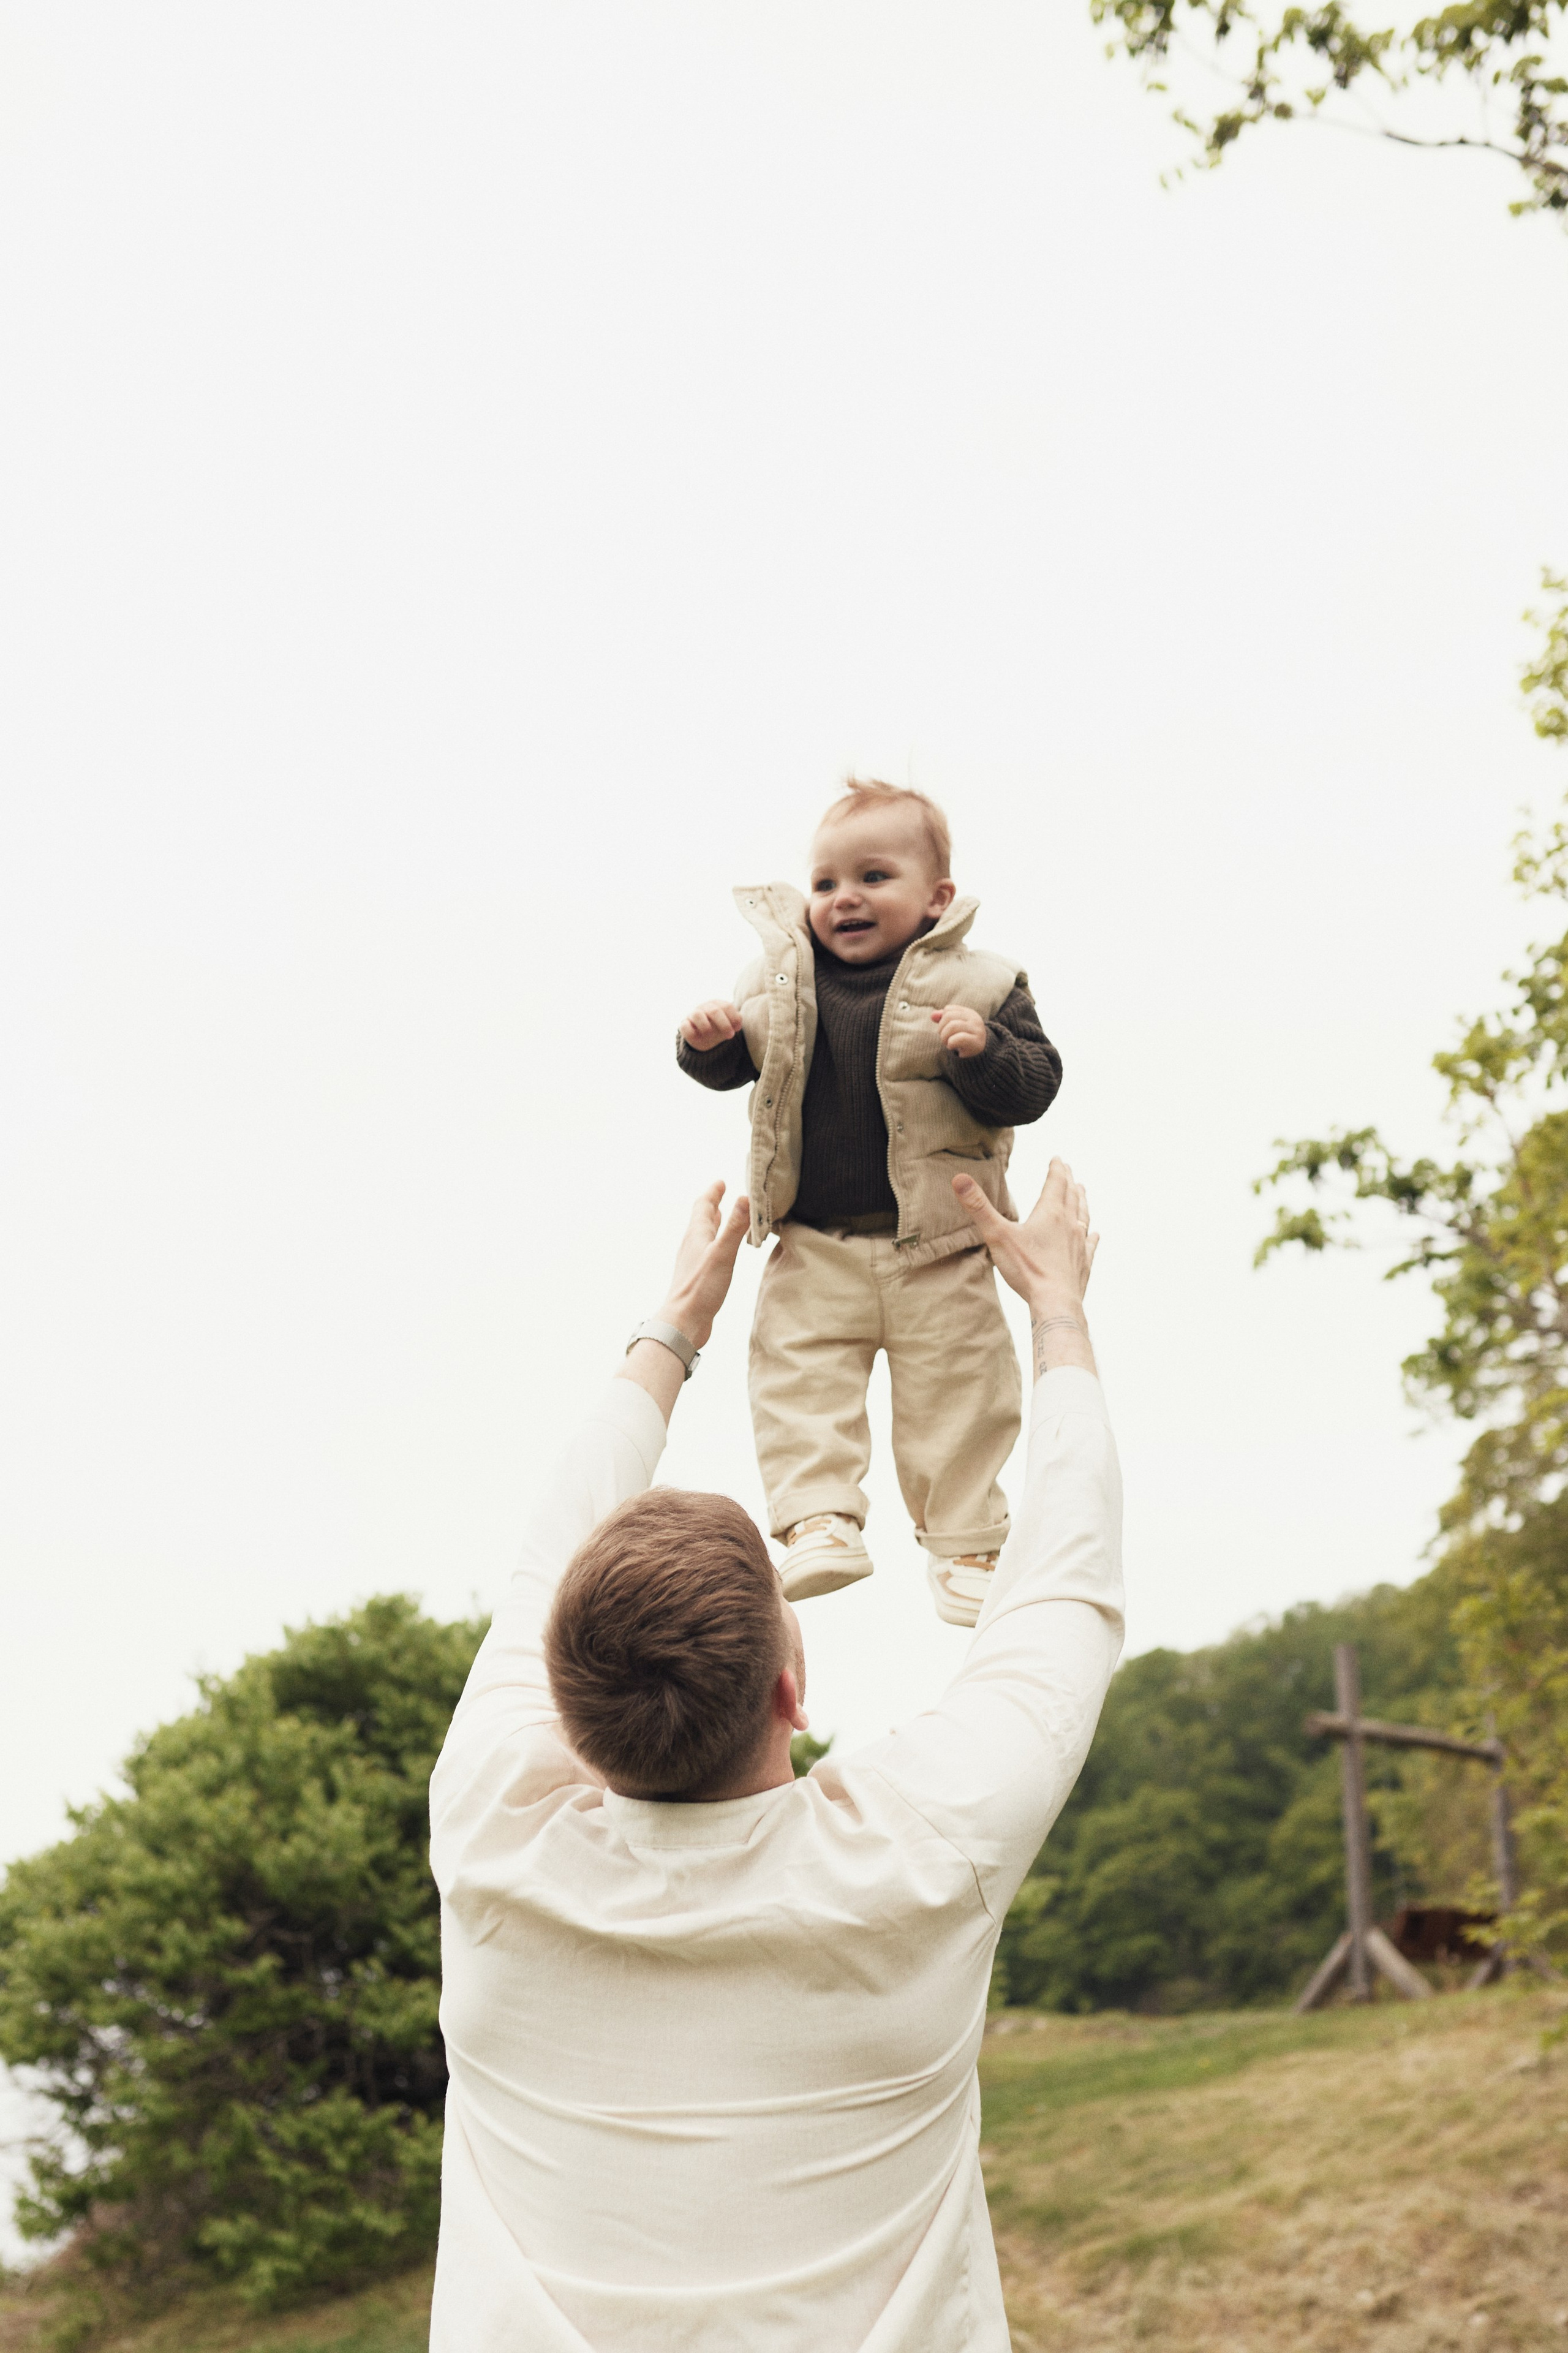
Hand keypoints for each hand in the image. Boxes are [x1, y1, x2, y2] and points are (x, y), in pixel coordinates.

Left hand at [657, 1181, 751, 1349]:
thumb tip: (745, 1198)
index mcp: (697, 1235)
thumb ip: (735, 1227)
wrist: (683, 1322)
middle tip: (722, 1194)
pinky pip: (709, 1252)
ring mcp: (694, 1261)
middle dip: (713, 1205)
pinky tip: (722, 1252)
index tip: (721, 1182)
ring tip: (723, 1217)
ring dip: (715, 1224)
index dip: (712, 1193)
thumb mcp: (722, 1253)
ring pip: (705, 1235)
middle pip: (702, 1218)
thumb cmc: (700, 1288)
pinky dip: (717, 1243)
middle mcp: (693, 1245)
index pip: (703, 1206)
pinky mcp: (699, 1276)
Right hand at [681, 1000, 744, 1050]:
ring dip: (705, 1026)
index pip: (727, 1006)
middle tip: (730, 1035)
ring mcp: (693, 1015)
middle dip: (724, 1024)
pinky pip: (685, 1027)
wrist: (703, 1036)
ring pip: (697, 1015)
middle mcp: (705, 1007)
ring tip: (710, 1035)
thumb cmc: (719, 1027)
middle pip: (714, 1011)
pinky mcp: (684, 1024)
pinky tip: (698, 1039)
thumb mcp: (729, 1024)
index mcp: (717, 1004)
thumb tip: (738, 1023)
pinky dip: (691, 1033)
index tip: (737, 1029)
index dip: (733, 1017)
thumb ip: (736, 1021)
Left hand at [932, 1004, 987, 1058]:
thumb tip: (932, 1015)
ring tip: (947, 1043)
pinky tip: (952, 1047)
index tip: (945, 1029)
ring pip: (952, 1026)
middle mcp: (974, 1019)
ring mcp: (977, 1030)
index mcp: (969, 1013)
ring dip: (944, 1037)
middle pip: (948, 1016)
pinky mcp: (976, 1042)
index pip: (948, 1009)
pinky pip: (958, 1038)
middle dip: (941, 1029)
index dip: (941, 1020)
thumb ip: (942, 1018)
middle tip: (944, 1038)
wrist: (977, 1053)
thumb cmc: (962, 1037)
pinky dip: (950, 1043)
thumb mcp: (952, 1025)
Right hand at [951, 1158, 1098, 1376]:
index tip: (1058, 1158)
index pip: (1055, 1183)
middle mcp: (1069, 1224)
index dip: (1056, 1169)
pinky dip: (1091, 1235)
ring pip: (1083, 1216)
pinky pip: (1090, 1244)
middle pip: (1071, 1196)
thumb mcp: (997, 1235)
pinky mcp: (1083, 1263)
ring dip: (1082, 1201)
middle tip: (1069, 1171)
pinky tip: (1095, 1233)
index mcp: (1050, 1213)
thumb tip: (959, 1179)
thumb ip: (978, 1207)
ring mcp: (1079, 1244)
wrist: (1055, 1303)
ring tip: (1082, 1191)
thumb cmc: (1026, 1269)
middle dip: (1068, 1181)